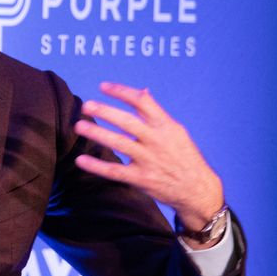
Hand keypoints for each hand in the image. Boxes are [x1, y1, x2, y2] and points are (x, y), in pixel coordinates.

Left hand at [73, 82, 223, 227]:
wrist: (197, 189)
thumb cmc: (184, 156)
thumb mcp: (176, 131)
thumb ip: (156, 113)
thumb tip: (143, 91)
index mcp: (166, 125)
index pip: (142, 101)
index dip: (121, 92)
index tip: (103, 87)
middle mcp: (157, 140)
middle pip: (128, 122)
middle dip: (105, 111)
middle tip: (86, 105)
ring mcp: (149, 160)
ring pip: (119, 143)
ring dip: (97, 133)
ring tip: (79, 126)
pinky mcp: (141, 179)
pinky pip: (115, 171)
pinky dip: (97, 166)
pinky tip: (81, 160)